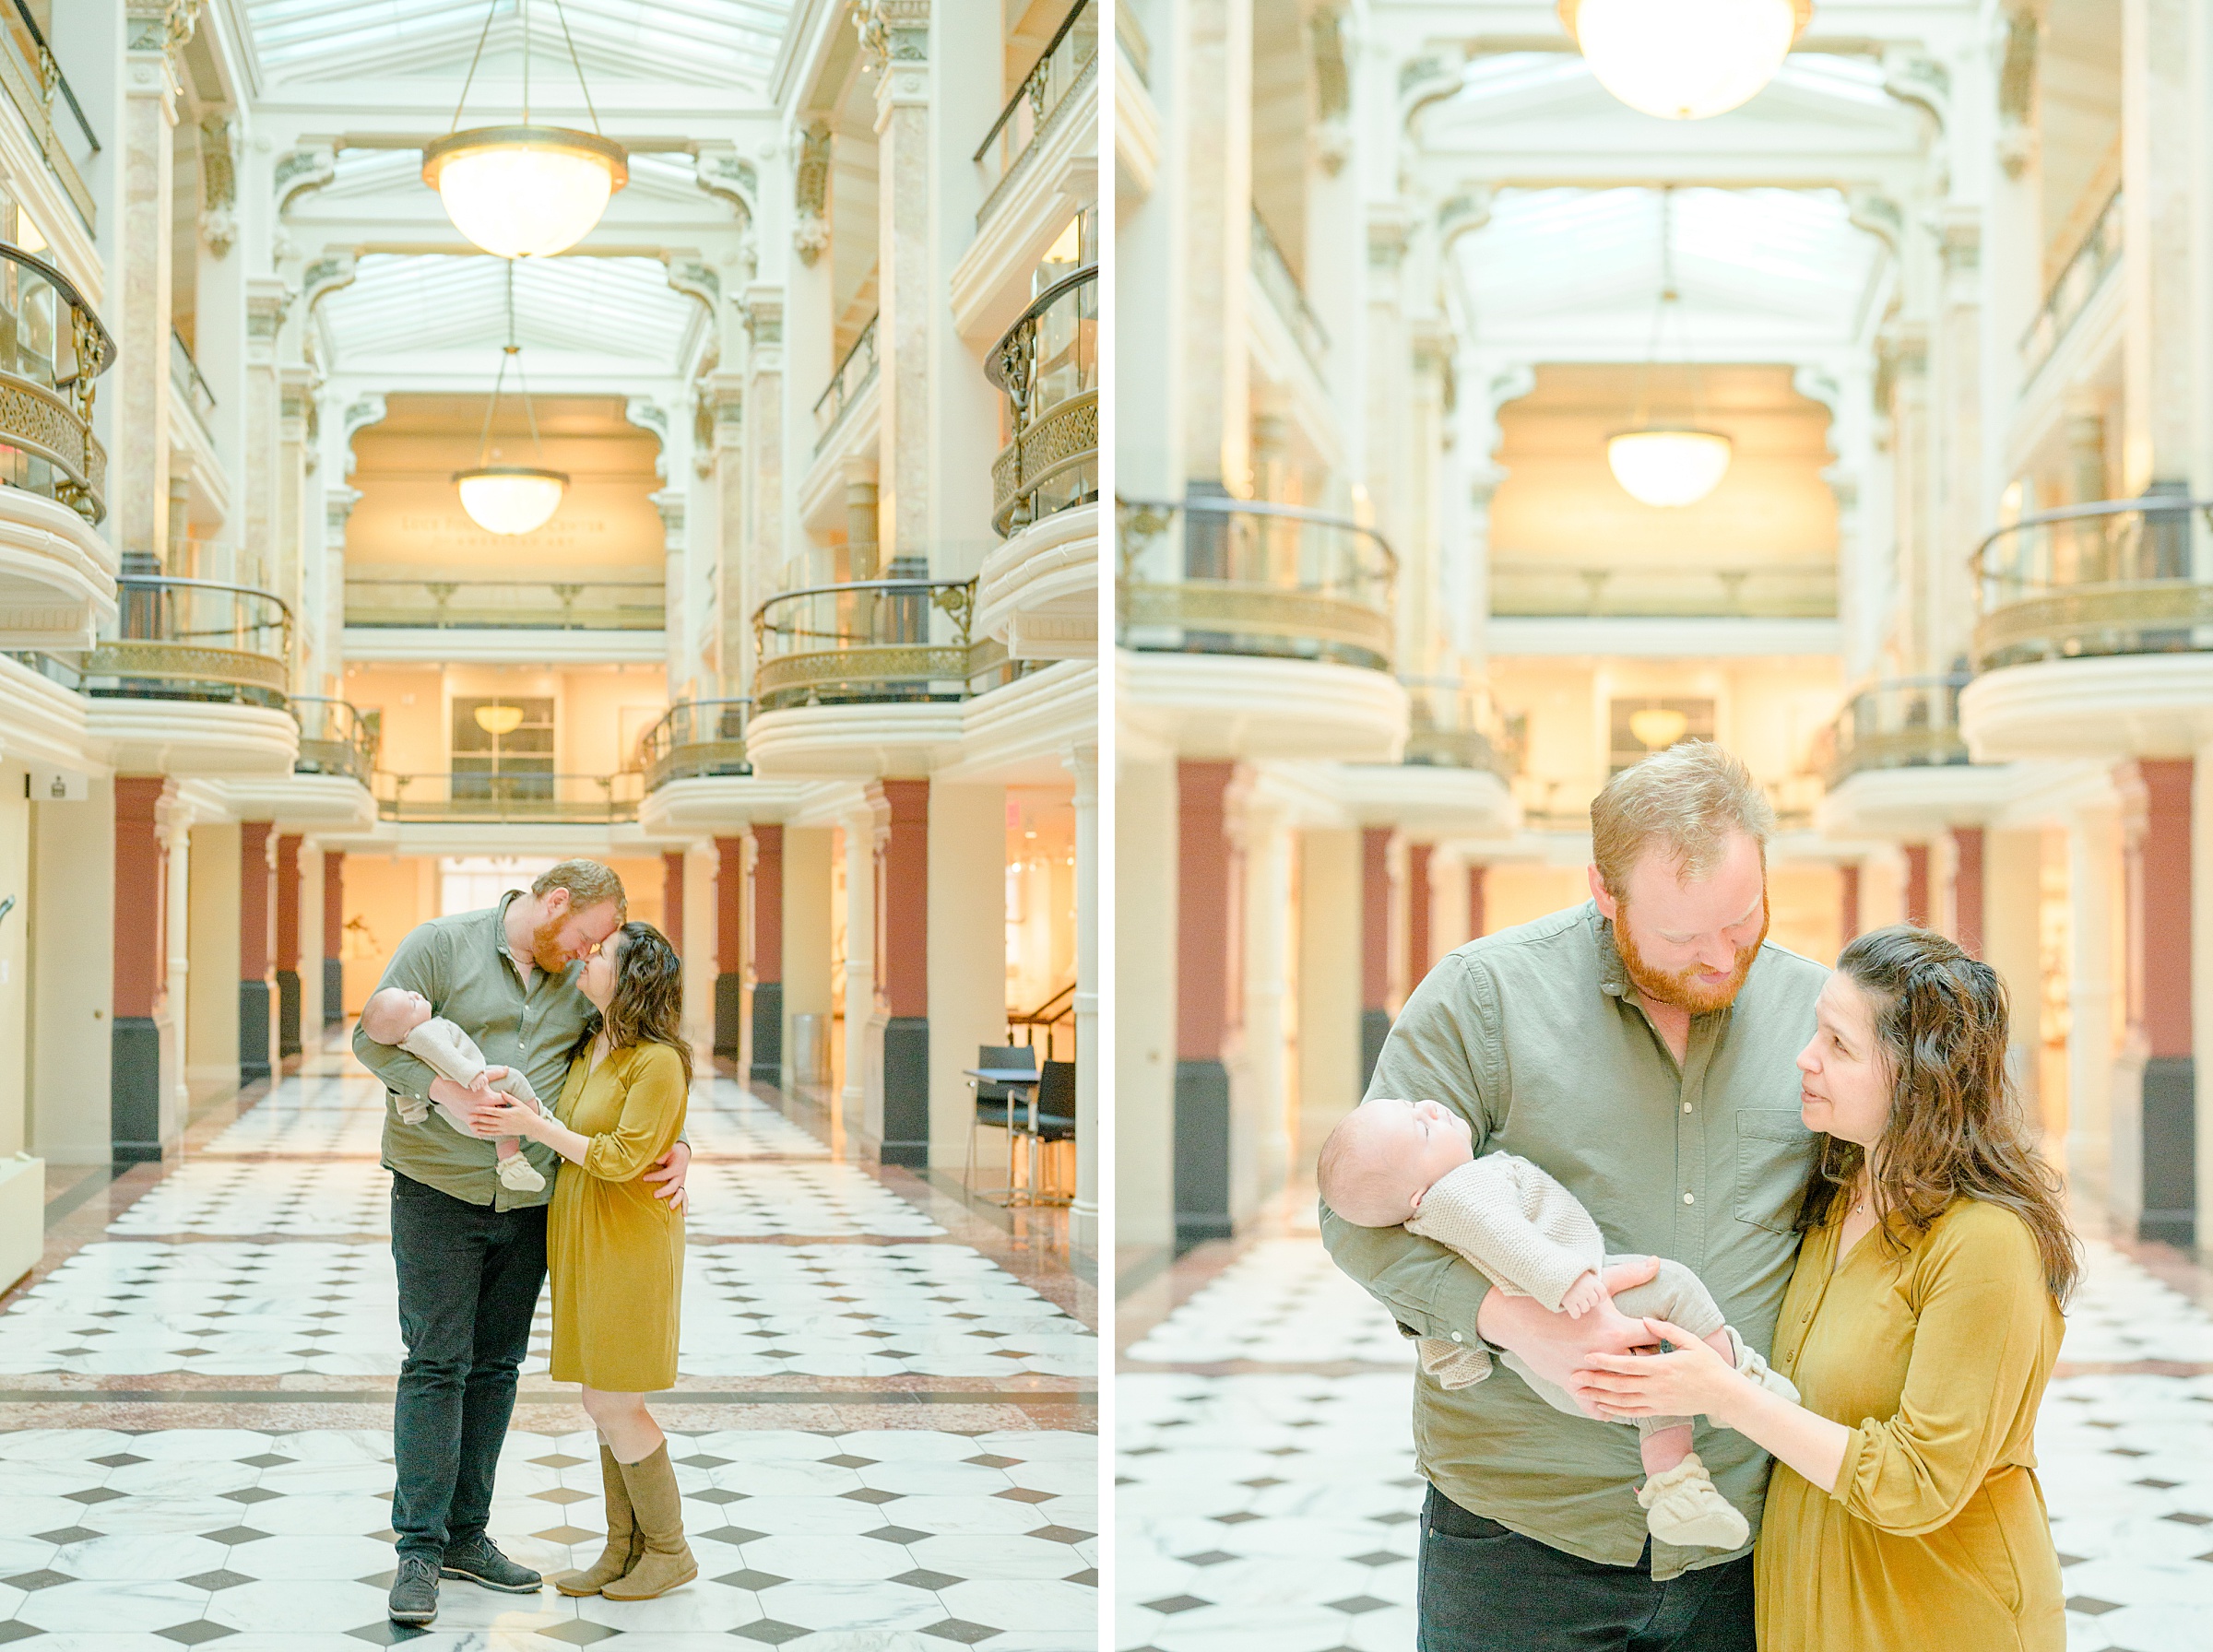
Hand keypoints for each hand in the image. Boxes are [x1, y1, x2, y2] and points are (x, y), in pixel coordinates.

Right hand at [427, 1074, 502, 1134]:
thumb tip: (507, 1068)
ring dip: (492, 1121)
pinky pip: (476, 1129)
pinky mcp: (467, 1120)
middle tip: (501, 1109)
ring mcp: (475, 1116)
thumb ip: (496, 1074)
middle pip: (499, 1113)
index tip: (505, 1099)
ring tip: (495, 1119)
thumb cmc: (466, 1082)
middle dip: (501, 1111)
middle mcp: (483, 1109)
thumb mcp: (481, 1077)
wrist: (446, 1090)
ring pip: (489, 1123)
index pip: (505, 1101)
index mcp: (488, 1098)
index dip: (507, 1100)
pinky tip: (484, 1132)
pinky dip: (480, 1131)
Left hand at [471, 1095, 544, 1138]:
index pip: (493, 1111)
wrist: (533, 1126)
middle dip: (479, 1118)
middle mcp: (504, 1122)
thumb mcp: (520, 1103)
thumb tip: (502, 1091)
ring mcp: (503, 1128)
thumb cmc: (527, 1113)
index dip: (484, 1109)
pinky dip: (485, 1133)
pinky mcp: (504, 1133)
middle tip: (469, 1116)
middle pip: (489, 1120)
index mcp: (507, 1113)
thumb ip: (510, 1098)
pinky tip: (479, 1132)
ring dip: (479, 1126)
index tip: (476, 1107)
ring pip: (489, 1128)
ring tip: (471, 1125)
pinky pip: (493, 1133)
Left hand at [644, 1140, 690, 1212]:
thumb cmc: (670, 1152)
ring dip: (676, 1200)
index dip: (655, 1177)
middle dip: (665, 1191)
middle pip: (674, 1186)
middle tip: (654, 1195)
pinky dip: (685, 1206)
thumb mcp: (667, 1150)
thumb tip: (653, 1158)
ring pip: (681, 1194)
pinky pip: (685, 1198)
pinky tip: (684, 1215)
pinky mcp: (681, 1188)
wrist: (681, 1155)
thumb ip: (661, 1153)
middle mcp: (681, 1176)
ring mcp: (681, 1183)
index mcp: (677, 1166)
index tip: (643, 1178)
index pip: (666, 1174)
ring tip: (671, 1207)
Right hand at [1477, 1255, 1660, 1416]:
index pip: (1655, 1338)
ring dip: (1629, 1384)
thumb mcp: (1596, 1285)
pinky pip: (1598, 1410)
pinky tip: (1608, 1399)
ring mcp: (1590, 1374)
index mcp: (1616, 1330)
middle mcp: (1607, 1356)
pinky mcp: (1573, 1387)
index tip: (1650, 1334)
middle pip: (1645, 1367)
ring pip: (1624, 1390)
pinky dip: (1605, 1408)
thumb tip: (1656, 1262)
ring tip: (1629, 1376)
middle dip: (1646, 1361)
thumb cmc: (1561, 1298)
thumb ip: (1630, 1274)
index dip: (1655, 1336)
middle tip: (1641, 1354)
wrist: (1520, 1317)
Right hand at [1558, 1270, 1607, 1319]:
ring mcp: (1578, 1296)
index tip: (1593, 1295)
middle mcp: (1587, 1289)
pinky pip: (1576, 1314)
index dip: (1599, 1297)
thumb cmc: (1570, 1272)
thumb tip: (1598, 1285)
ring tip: (1574, 1300)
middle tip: (1581, 1296)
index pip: (1603, 1295)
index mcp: (1592, 1281)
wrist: (1554, 1270)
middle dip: (1588, 1301)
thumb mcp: (1584, 1272)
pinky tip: (1570, 1307)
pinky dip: (1574, 1313)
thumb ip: (1592, 1279)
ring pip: (1585, 1309)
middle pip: (1594, 1303)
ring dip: (1580, 1307)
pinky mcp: (1569, 1302)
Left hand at [1575, 1317, 1742, 1422]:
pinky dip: (1615, 1411)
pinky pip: (1633, 1413)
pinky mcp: (1660, 1411)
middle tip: (1572, 1377)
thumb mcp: (1691, 1341)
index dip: (1606, 1360)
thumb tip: (1645, 1318)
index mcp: (1663, 1367)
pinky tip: (1602, 1408)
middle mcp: (1657, 1387)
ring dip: (1600, 1397)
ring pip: (1623, 1401)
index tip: (1587, 1355)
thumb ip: (1667, 1329)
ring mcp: (1658, 1401)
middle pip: (1619, 1385)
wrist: (1725, 1395)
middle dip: (1594, 1381)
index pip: (1628, 1364)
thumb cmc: (1709, 1365)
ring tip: (1579, 1393)